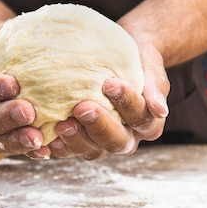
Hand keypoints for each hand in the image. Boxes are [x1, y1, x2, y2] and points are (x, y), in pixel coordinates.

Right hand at [0, 21, 46, 156]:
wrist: (20, 52)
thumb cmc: (4, 39)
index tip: (12, 83)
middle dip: (4, 118)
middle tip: (28, 111)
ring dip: (16, 140)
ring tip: (38, 137)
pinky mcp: (10, 138)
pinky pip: (15, 150)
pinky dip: (30, 152)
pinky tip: (46, 149)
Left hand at [47, 40, 169, 160]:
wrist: (118, 57)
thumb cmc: (136, 57)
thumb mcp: (149, 64)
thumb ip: (155, 85)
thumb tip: (160, 110)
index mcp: (149, 122)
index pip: (141, 117)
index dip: (126, 103)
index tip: (109, 83)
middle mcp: (128, 137)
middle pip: (117, 141)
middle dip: (99, 126)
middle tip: (82, 107)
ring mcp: (103, 142)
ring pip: (93, 151)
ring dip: (77, 140)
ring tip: (62, 125)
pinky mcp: (82, 141)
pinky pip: (71, 150)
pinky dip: (58, 147)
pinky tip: (46, 137)